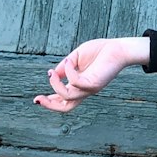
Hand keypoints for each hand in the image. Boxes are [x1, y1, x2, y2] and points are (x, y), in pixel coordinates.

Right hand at [34, 37, 148, 112]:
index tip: (38, 98)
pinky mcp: (95, 83)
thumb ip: (64, 66)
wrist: (119, 49)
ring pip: (68, 97)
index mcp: (79, 85)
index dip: (50, 101)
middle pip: (66, 107)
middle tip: (37, 99)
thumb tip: (53, 73)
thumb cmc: (100, 51)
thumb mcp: (76, 58)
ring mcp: (90, 88)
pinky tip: (69, 61)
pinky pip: (76, 82)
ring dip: (55, 85)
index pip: (64, 99)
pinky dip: (68, 72)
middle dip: (50, 105)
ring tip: (52, 73)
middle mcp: (85, 90)